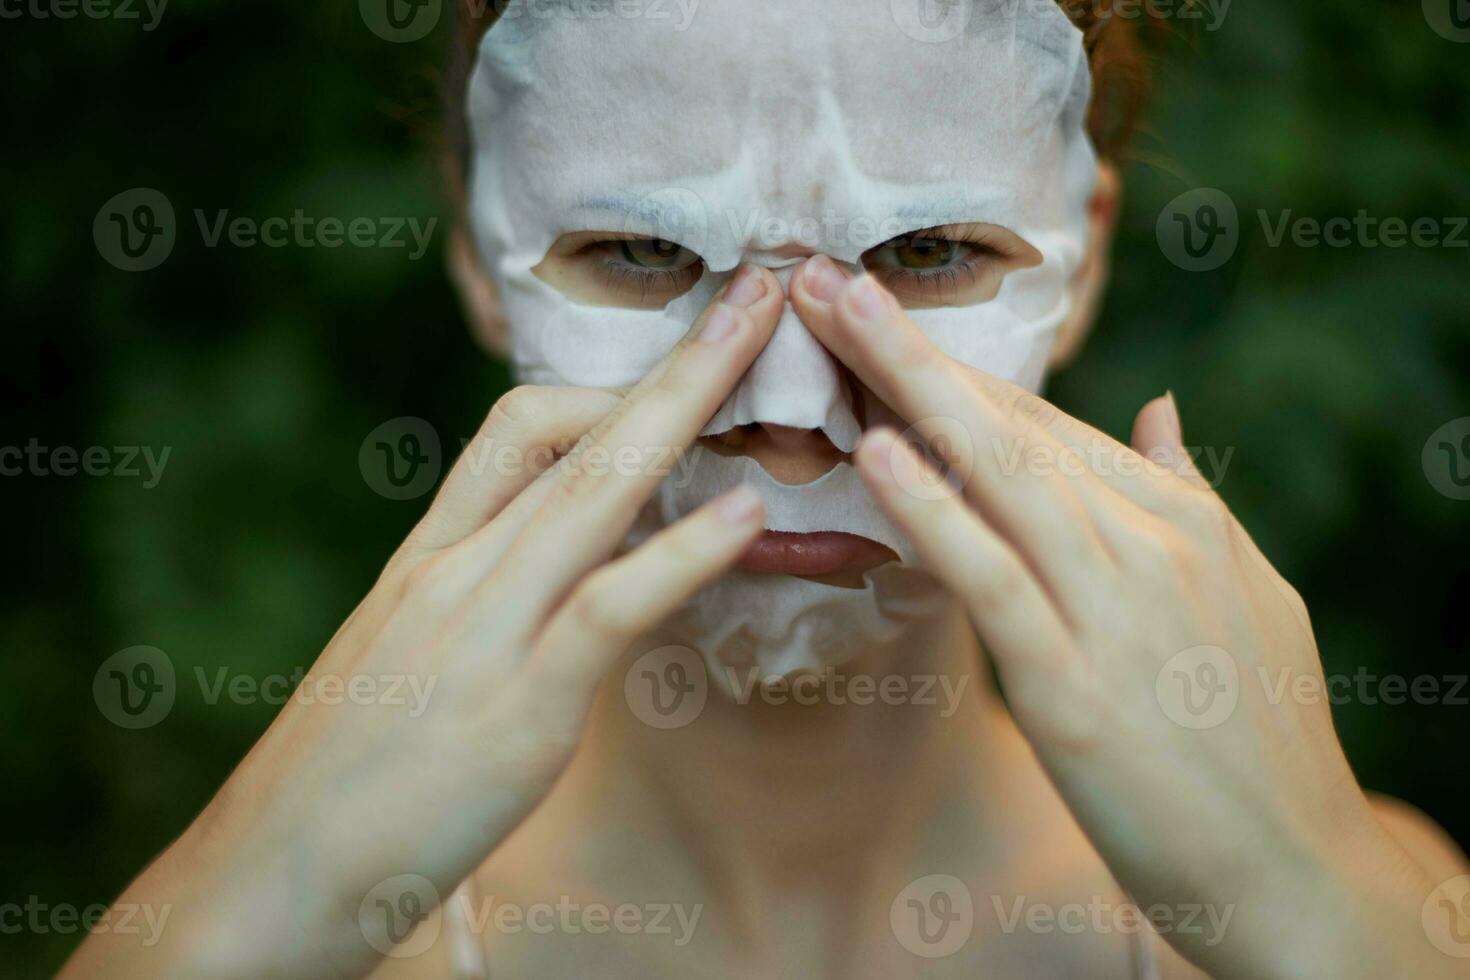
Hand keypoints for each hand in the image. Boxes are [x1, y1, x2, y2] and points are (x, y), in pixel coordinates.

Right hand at [62, 265, 783, 979]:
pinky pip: (607, 607)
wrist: (267, 872)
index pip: (520, 426)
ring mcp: (483, 629)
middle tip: (758, 290)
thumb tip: (577, 576)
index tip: (686, 363)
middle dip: (676, 357)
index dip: (614, 383)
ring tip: (766, 346)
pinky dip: (681, 553)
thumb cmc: (350, 774)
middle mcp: (458, 569)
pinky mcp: (516, 707)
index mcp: (434, 555)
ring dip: (688, 404)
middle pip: (575, 429)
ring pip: (594, 488)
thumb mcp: (413, 662)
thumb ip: (489, 605)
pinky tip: (746, 514)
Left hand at [789, 256, 1463, 978]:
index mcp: (1179, 517)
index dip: (950, 368)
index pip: (1046, 421)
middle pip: (1011, 423)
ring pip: (1000, 473)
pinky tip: (878, 455)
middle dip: (909, 345)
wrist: (1295, 869)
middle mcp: (1148, 542)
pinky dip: (934, 512)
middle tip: (819, 276)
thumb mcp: (1245, 591)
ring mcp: (1113, 610)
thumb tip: (1158, 411)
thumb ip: (1189, 495)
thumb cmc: (1257, 736)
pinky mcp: (1075, 687)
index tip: (874, 319)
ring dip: (909, 388)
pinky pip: (993, 580)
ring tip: (831, 313)